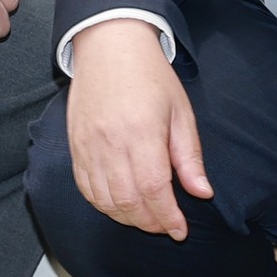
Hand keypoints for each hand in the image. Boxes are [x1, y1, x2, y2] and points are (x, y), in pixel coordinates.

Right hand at [65, 17, 211, 238]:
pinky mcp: (75, 145)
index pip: (153, 190)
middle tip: (166, 226)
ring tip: (146, 218)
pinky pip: (85, 188)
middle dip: (149, 222)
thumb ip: (189, 157)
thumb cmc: (150, 76)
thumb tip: (202, 193)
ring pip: (104, 200)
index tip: (180, 230)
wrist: (109, 46)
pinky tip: (120, 205)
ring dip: (126, 217)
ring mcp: (88, 145)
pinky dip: (103, 205)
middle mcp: (111, 143)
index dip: (167, 217)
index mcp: (142, 133)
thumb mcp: (181, 112)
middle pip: (128, 201)